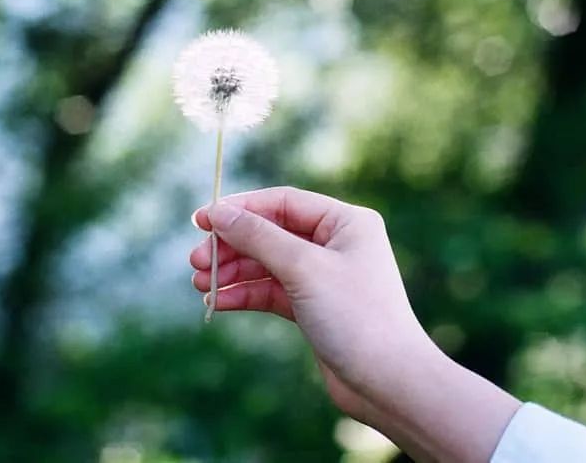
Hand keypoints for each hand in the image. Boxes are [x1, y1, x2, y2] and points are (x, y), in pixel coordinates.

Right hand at [189, 186, 429, 416]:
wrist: (388, 383)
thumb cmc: (356, 316)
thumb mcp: (302, 268)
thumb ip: (258, 237)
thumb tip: (218, 212)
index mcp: (346, 222)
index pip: (282, 202)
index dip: (240, 209)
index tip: (201, 220)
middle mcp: (337, 244)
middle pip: (270, 233)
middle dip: (231, 246)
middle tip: (196, 261)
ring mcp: (325, 277)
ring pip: (267, 264)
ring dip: (233, 272)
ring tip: (199, 284)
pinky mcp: (315, 308)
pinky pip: (271, 292)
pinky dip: (245, 295)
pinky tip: (217, 303)